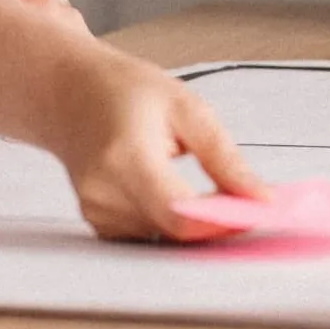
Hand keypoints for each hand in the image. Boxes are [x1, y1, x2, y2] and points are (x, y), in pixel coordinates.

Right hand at [36, 44, 266, 242]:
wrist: (69, 91)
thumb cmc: (124, 90)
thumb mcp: (186, 107)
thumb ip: (225, 158)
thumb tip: (260, 197)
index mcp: (126, 156)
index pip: (179, 215)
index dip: (222, 224)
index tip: (256, 214)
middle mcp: (104, 190)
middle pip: (175, 233)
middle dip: (216, 223)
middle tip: (244, 201)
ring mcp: (96, 210)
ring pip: (165, 238)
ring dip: (194, 223)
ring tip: (206, 191)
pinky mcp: (97, 221)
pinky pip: (148, 236)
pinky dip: (170, 222)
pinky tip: (175, 194)